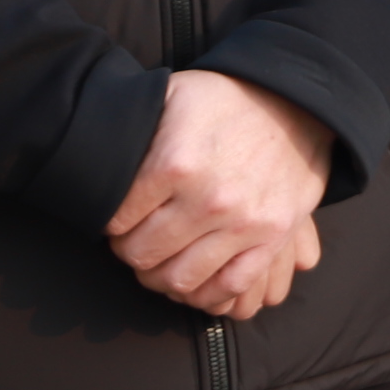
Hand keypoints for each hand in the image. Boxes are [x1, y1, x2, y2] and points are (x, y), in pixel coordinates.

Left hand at [106, 70, 334, 319]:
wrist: (296, 100)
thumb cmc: (224, 99)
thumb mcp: (169, 96)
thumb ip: (132, 133)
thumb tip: (93, 166)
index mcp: (175, 163)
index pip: (115, 220)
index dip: (110, 222)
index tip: (120, 217)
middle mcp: (209, 198)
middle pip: (142, 254)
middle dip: (131, 250)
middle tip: (137, 239)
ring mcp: (245, 222)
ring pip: (179, 278)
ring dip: (162, 275)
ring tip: (164, 259)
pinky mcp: (273, 236)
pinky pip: (230, 285)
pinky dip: (206, 293)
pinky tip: (197, 278)